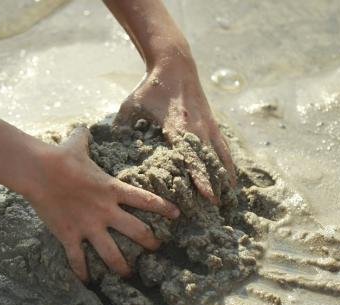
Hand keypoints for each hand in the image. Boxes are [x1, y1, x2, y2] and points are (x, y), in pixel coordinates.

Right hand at [27, 127, 180, 281]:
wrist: (39, 170)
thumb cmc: (60, 156)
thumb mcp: (77, 144)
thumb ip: (84, 138)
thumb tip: (83, 128)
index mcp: (112, 189)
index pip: (146, 200)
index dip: (164, 208)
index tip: (178, 215)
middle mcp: (106, 211)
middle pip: (137, 231)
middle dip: (150, 243)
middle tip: (156, 249)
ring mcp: (88, 225)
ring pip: (112, 254)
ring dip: (122, 266)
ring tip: (128, 275)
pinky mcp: (70, 235)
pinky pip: (78, 259)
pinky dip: (82, 273)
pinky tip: (86, 282)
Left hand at [114, 55, 236, 204]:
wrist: (175, 64)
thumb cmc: (151, 86)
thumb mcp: (132, 104)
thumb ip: (121, 124)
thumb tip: (107, 143)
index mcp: (177, 126)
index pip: (190, 156)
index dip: (199, 176)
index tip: (205, 193)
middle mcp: (196, 128)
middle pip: (208, 160)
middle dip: (212, 182)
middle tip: (215, 206)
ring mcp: (207, 125)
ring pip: (220, 155)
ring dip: (224, 175)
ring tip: (229, 196)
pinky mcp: (212, 123)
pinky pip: (223, 146)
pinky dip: (228, 161)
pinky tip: (232, 176)